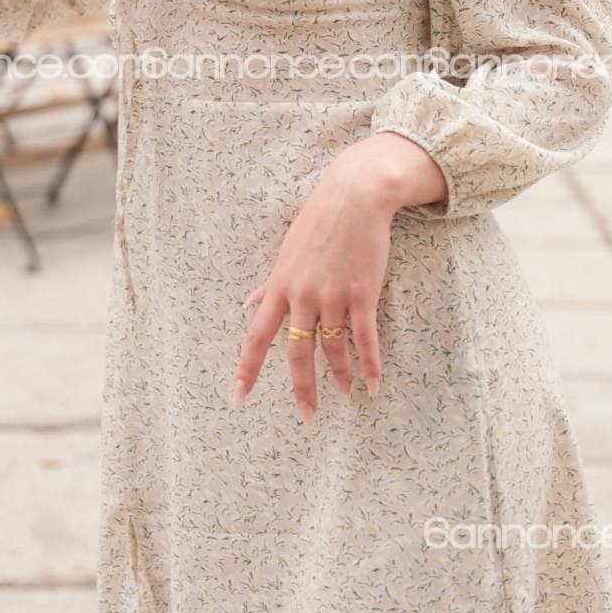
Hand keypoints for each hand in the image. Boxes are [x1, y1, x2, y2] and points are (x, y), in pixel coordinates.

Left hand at [232, 153, 391, 424]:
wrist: (355, 196)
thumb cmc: (319, 221)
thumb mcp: (287, 252)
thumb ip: (270, 284)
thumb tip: (249, 303)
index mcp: (280, 286)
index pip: (257, 336)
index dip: (247, 369)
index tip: (238, 397)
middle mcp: (303, 295)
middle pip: (297, 352)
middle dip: (302, 388)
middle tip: (307, 416)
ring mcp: (333, 296)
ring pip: (334, 348)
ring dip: (340, 375)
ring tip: (345, 392)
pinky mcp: (363, 293)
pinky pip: (365, 338)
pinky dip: (370, 364)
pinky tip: (373, 384)